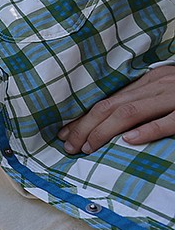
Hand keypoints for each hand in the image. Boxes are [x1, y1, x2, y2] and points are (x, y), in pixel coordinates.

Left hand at [58, 65, 174, 153]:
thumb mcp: (165, 89)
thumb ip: (142, 100)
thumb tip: (116, 123)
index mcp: (148, 81)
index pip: (108, 101)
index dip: (83, 118)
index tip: (64, 133)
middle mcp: (155, 86)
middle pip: (111, 106)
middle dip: (84, 126)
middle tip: (68, 145)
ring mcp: (171, 98)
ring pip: (130, 112)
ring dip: (104, 131)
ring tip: (87, 148)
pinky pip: (167, 121)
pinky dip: (147, 131)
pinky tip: (128, 140)